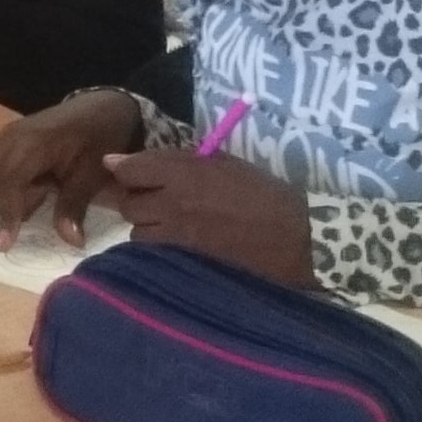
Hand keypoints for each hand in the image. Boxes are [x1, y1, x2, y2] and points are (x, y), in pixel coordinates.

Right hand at [0, 91, 147, 247]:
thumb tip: (70, 242)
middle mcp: (8, 139)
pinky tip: (18, 186)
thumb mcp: (92, 173)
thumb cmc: (99, 138)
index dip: (6, 215)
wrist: (98, 107)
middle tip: (37, 203)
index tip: (5, 245)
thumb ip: (74, 207)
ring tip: (26, 195)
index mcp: (32, 143)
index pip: (8, 182)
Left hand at [101, 147, 312, 282]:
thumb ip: (179, 161)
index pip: (129, 170)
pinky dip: (158, 246)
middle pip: (127, 204)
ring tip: (168, 223)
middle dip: (136, 200)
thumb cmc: (264, 193)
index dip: (124, 170)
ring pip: (136, 232)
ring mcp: (176, 236)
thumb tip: (133, 160)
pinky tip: (176, 242)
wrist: (297, 238)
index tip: (126, 170)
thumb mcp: (224, 163)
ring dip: (146, 226)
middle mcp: (172, 204)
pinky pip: (154, 253)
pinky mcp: (182, 262)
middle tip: (155, 198)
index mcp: (185, 172)